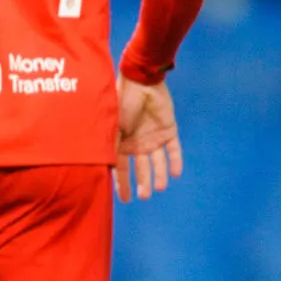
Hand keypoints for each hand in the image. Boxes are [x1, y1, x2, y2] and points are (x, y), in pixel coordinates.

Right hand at [113, 76, 180, 202]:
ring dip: (159, 175)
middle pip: (141, 168)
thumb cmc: (121, 102)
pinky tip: (176, 174)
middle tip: (144, 197)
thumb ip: (110, 147)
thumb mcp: (111, 127)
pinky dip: (175, 161)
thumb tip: (103, 170)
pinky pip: (174, 149)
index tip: (124, 200)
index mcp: (122, 143)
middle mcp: (137, 143)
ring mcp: (153, 137)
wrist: (141, 81)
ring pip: (158, 162)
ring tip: (159, 188)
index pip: (122, 168)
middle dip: (142, 183)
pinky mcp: (169, 130)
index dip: (122, 184)